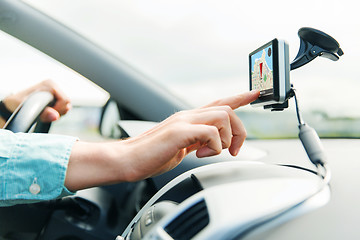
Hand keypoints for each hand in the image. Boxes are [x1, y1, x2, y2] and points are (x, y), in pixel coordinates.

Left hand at [2, 80, 70, 122]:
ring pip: (67, 106)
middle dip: (59, 112)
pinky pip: (64, 107)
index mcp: (49, 84)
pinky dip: (57, 112)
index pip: (65, 100)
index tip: (46, 113)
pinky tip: (47, 112)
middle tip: (45, 115)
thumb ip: (43, 113)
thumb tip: (56, 116)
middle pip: (67, 103)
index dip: (58, 110)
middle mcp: (54, 86)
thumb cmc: (18, 104)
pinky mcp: (56, 97)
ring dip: (58, 113)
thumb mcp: (28, 108)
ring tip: (45, 113)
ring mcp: (55, 91)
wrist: (13, 104)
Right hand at [120, 89, 259, 180]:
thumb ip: (198, 141)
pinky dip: (214, 147)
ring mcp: (183, 121)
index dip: (239, 97)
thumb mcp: (182, 146)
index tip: (255, 93)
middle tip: (234, 150)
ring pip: (223, 117)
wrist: (128, 160)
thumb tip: (213, 144)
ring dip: (226, 139)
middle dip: (239, 131)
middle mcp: (188, 115)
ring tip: (212, 153)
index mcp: (189, 118)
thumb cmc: (152, 155)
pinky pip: (210, 133)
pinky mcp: (179, 131)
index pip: (219, 102)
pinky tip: (200, 155)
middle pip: (227, 109)